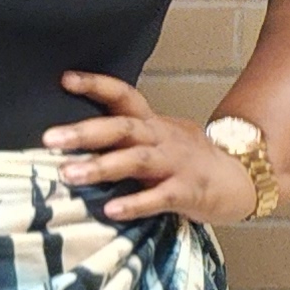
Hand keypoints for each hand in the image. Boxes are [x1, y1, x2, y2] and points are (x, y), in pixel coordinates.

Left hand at [44, 71, 258, 222]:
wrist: (239, 180)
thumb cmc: (182, 160)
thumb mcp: (154, 139)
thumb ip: (119, 137)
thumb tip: (64, 138)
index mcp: (150, 123)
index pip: (124, 96)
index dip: (96, 85)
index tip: (64, 79)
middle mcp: (161, 138)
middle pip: (123, 128)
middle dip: (85, 132)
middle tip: (49, 138)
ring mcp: (176, 164)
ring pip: (137, 160)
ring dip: (102, 167)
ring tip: (68, 174)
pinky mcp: (188, 192)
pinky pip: (160, 197)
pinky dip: (135, 204)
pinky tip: (111, 211)